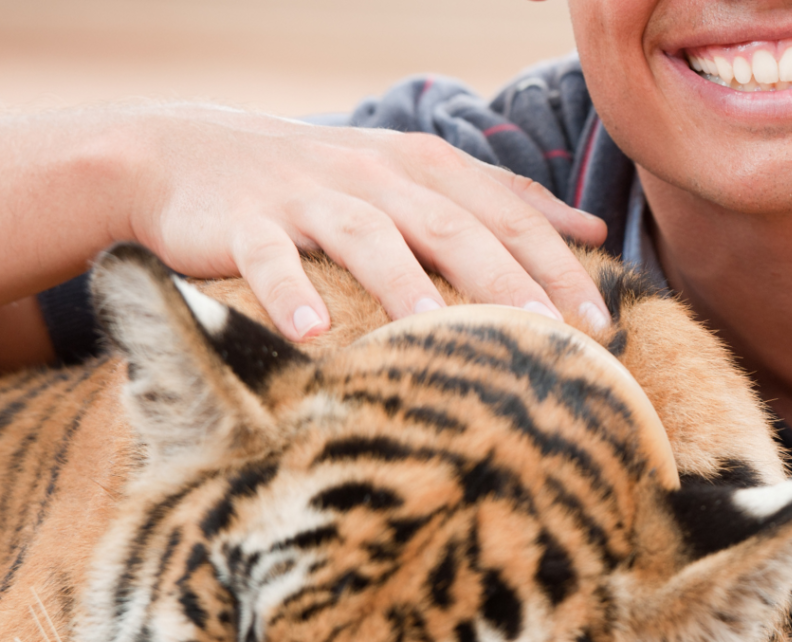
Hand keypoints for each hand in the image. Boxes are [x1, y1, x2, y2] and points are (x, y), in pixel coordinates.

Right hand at [126, 105, 610, 340]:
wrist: (191, 155)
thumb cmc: (321, 182)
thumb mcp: (415, 179)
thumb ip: (499, 201)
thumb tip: (586, 226)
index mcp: (422, 169)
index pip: (506, 214)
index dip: (557, 264)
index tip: (601, 323)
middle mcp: (375, 175)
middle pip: (452, 226)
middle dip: (508, 280)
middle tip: (553, 336)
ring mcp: (309, 196)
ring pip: (368, 237)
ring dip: (404, 284)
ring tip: (438, 330)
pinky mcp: (245, 221)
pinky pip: (270, 258)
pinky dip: (289, 293)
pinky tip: (312, 334)